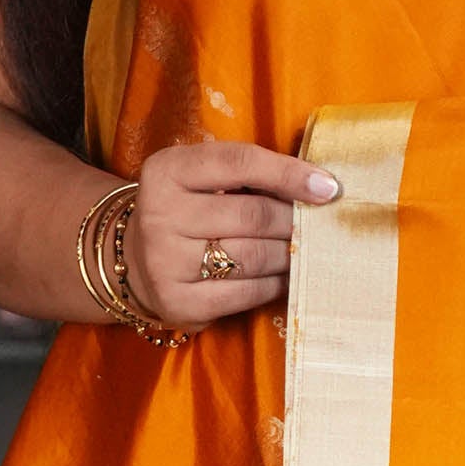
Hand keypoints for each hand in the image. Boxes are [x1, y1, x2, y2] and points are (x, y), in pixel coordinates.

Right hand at [122, 140, 341, 326]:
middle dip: (294, 221)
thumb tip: (320, 187)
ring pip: (254, 256)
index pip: (240, 162)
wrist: (135, 261)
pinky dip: (275, 284)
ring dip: (289, 253)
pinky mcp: (178, 302)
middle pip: (253, 215)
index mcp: (167, 170)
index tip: (329, 188)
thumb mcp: (202, 178)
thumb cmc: (188, 211)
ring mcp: (165, 261)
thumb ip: (248, 175)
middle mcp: (160, 213)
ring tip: (304, 249)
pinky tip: (284, 275)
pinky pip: (246, 293)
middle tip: (318, 225)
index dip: (290, 173)